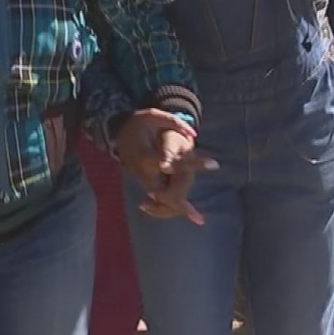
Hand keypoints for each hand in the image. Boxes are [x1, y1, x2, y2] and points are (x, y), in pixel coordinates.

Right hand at [116, 109, 216, 224]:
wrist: (119, 133)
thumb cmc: (138, 123)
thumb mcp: (153, 115)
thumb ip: (174, 122)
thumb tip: (194, 134)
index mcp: (146, 156)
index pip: (170, 164)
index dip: (191, 165)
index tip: (214, 164)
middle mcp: (145, 172)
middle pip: (163, 193)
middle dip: (180, 201)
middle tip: (200, 212)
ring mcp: (144, 180)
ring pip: (161, 201)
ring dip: (178, 208)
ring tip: (198, 217)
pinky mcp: (147, 184)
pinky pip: (160, 200)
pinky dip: (174, 209)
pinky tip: (192, 218)